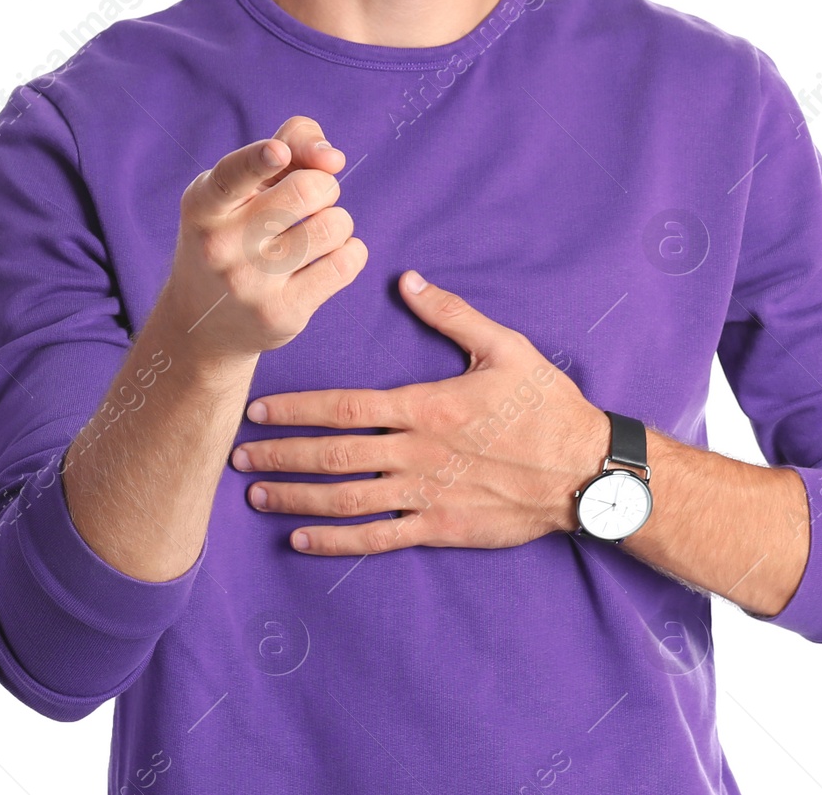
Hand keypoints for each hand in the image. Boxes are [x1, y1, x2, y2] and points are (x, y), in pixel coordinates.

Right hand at [158, 116, 367, 363]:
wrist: (203, 323)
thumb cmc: (235, 232)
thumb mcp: (243, 186)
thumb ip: (289, 145)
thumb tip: (332, 157)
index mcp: (204, 204)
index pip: (233, 175)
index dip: (260, 159)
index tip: (278, 152)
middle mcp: (220, 244)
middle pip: (307, 189)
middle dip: (324, 186)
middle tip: (312, 201)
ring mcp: (250, 283)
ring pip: (332, 226)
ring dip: (338, 221)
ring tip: (318, 231)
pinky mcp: (281, 314)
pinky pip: (345, 264)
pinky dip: (351, 252)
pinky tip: (331, 257)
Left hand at [230, 271, 607, 554]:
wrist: (584, 470)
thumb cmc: (545, 404)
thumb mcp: (504, 347)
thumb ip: (451, 314)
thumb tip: (408, 280)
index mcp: (426, 406)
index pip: (345, 407)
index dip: (296, 410)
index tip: (259, 411)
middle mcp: (416, 453)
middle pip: (331, 456)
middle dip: (279, 456)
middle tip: (237, 455)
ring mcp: (425, 496)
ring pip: (344, 500)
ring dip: (294, 498)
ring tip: (255, 494)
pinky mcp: (439, 529)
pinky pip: (376, 539)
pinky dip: (335, 541)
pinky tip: (301, 539)